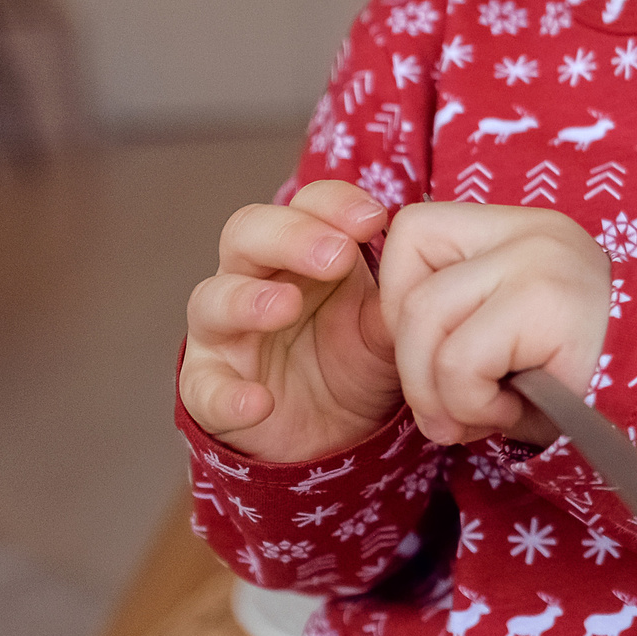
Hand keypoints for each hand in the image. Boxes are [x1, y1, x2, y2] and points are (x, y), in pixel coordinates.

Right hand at [181, 181, 400, 462]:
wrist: (337, 431)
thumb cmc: (357, 356)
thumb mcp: (388, 323)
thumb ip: (402, 294)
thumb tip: (431, 267)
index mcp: (303, 251)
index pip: (307, 205)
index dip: (334, 204)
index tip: (376, 220)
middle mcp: (255, 279)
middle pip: (248, 233)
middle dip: (290, 237)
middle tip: (336, 255)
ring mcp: (227, 333)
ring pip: (213, 299)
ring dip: (246, 299)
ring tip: (285, 306)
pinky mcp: (212, 388)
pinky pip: (205, 388)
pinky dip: (227, 395)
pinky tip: (258, 402)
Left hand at [378, 203, 612, 447]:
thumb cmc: (584, 385)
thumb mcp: (507, 337)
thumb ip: (451, 322)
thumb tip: (376, 329)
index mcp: (522, 230)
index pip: (413, 232)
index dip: (400, 299)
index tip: (436, 356)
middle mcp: (532, 231)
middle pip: (410, 286)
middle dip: (411, 368)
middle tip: (449, 416)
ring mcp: (540, 259)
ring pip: (424, 319)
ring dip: (437, 392)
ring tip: (480, 417)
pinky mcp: (545, 300)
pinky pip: (459, 360)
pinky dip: (469, 403)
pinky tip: (510, 415)